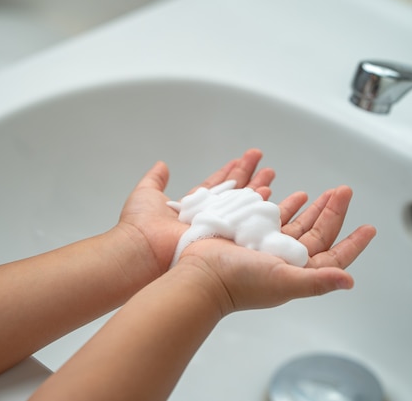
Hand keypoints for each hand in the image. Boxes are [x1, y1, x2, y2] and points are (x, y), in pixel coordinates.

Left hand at [117, 149, 273, 273]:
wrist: (142, 251)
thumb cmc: (140, 224)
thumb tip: (162, 164)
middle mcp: (206, 218)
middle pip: (233, 196)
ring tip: (271, 175)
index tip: (243, 159)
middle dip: (250, 179)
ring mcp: (216, 230)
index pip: (215, 187)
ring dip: (257, 191)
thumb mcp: (146, 194)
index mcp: (190, 208)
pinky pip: (242, 223)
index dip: (230, 173)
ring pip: (242, 207)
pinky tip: (268, 196)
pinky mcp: (222, 241)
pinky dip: (256, 210)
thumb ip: (155, 179)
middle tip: (268, 167)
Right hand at [177, 186, 375, 314]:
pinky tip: (290, 195)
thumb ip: (317, 281)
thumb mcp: (283, 280)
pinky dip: (284, 205)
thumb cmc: (241, 282)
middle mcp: (284, 260)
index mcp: (297, 272)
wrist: (200, 274)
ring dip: (311, 208)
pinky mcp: (249, 235)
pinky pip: (272, 217)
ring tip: (324, 193)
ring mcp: (266, 248)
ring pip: (297, 223)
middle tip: (343, 190)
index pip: (333, 256)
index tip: (369, 227)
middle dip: (332, 212)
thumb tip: (349, 281)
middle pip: (317, 234)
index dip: (353, 243)